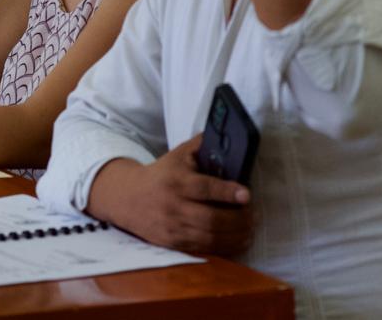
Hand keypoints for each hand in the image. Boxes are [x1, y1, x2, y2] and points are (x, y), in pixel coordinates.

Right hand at [90, 135, 253, 255]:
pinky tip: (238, 241)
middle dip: (238, 220)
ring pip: (210, 237)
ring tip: (250, 229)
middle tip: (254, 215)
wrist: (127, 198)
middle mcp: (173, 206)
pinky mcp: (173, 243)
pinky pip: (203, 249)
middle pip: (211, 218)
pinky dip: (224, 248)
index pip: (204, 188)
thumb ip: (199, 146)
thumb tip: (224, 132)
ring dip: (236, 236)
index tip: (246, 194)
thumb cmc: (159, 175)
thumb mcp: (176, 156)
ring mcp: (172, 227)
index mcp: (175, 181)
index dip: (227, 192)